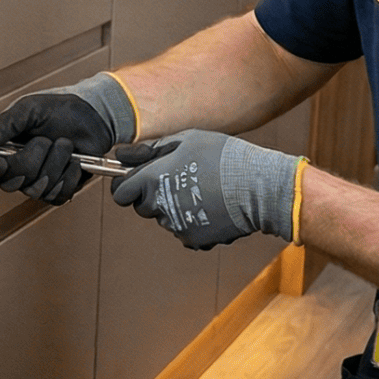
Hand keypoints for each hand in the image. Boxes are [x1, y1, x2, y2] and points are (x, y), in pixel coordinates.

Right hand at [0, 75, 134, 204]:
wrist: (93, 117)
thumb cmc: (60, 110)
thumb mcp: (26, 111)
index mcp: (1, 148)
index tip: (1, 162)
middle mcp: (15, 168)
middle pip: (9, 182)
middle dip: (32, 159)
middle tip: (45, 140)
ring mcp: (36, 182)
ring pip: (35, 190)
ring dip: (55, 163)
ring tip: (63, 145)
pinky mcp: (57, 191)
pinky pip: (57, 195)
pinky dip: (69, 175)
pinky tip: (74, 161)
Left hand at [109, 130, 304, 249]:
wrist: (258, 188)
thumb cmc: (223, 156)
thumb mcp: (186, 140)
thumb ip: (150, 149)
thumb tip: (121, 155)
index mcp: (153, 180)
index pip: (120, 193)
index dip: (127, 185)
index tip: (137, 180)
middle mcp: (160, 206)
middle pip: (141, 206)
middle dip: (152, 195)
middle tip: (178, 180)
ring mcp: (175, 226)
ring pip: (164, 218)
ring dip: (173, 208)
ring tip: (201, 191)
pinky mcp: (193, 239)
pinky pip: (183, 230)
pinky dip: (191, 221)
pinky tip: (210, 207)